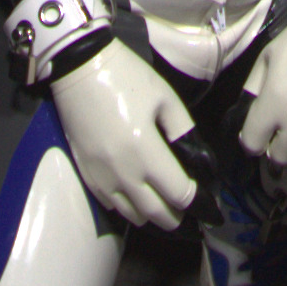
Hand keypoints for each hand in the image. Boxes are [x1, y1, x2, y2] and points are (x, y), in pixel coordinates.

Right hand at [47, 38, 201, 228]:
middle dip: (175, 216)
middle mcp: (124, 173)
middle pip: (156, 213)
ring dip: (151, 213)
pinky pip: (110, 205)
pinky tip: (135, 192)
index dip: (196, 201)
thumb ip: (185, 132)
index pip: (178, 193)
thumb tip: (199, 160)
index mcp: (146, 152)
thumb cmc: (128, 78)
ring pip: (132, 215)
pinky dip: (127, 206)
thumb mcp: (166, 98)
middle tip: (186, 209)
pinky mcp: (86, 175)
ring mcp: (102, 178)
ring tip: (161, 200)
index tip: (206, 203)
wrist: (80, 68)